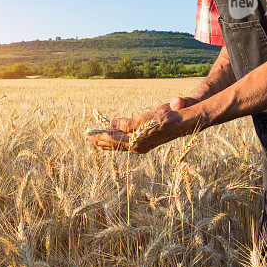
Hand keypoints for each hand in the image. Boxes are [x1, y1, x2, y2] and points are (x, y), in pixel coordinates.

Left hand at [86, 96, 201, 153]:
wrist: (179, 124)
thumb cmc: (162, 119)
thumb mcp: (143, 119)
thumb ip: (127, 123)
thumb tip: (112, 123)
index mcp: (135, 142)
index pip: (113, 139)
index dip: (100, 135)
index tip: (89, 134)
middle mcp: (136, 147)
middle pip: (114, 145)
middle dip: (100, 141)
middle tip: (87, 138)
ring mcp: (140, 146)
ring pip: (119, 146)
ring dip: (106, 143)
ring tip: (95, 141)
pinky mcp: (143, 144)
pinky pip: (125, 145)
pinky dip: (116, 143)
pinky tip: (112, 141)